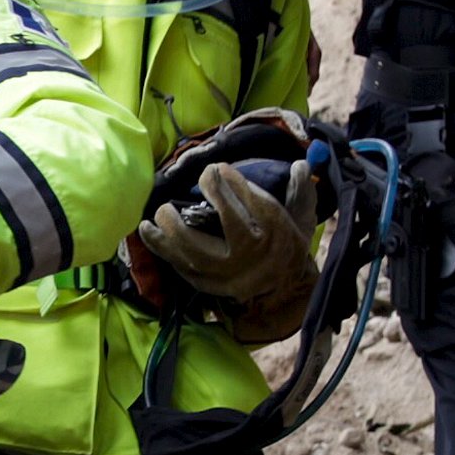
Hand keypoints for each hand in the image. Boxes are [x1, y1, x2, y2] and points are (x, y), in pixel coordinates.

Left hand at [144, 163, 319, 339]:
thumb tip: (300, 164)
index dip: (233, 185)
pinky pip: (185, 271)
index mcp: (276, 233)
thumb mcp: (302, 216)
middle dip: (207, 205)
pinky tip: (152, 236)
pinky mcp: (213, 287)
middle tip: (186, 191)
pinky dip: (166, 254)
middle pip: (228, 231)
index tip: (217, 168)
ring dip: (171, 234)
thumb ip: (301, 190)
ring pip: (198, 255)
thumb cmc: (287, 243)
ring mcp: (231, 275)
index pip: (256, 205)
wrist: (284, 290)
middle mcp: (254, 255)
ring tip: (154, 217)